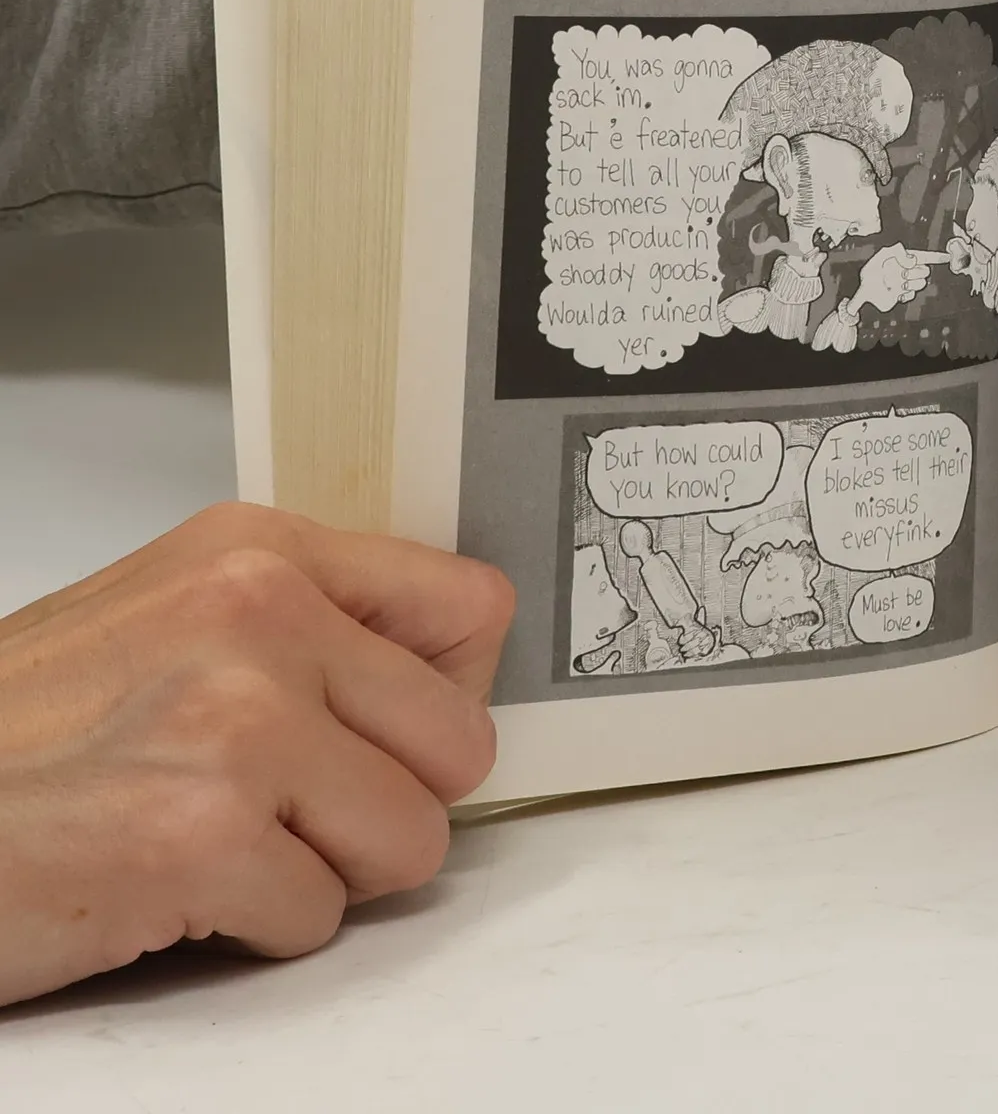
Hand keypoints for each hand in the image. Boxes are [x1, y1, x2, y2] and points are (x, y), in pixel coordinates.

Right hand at [0, 502, 513, 1006]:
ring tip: (224, 843)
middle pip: (461, 742)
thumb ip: (307, 626)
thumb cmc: (17, 734)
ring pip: (411, 840)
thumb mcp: (168, 618)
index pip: (471, 605)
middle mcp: (261, 615)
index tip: (401, 730)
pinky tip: (173, 887)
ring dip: (325, 869)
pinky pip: (321, 917)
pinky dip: (255, 927)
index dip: (448, 692)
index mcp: (260, 552)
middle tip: (293, 809)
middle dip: (389, 800)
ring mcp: (238, 724)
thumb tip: (437, 676)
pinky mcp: (201, 839)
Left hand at [854, 243, 931, 313]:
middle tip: (901, 274)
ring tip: (895, 285)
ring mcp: (907, 283)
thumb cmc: (871, 271)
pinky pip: (913, 295)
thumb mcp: (882, 255)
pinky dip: (905, 294)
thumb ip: (898, 252)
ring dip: (909, 284)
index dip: (937, 257)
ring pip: (921, 283)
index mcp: (905, 259)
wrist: (865, 290)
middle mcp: (909, 271)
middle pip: (925, 271)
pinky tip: (896, 293)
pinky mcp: (904, 295)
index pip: (925, 256)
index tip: (947, 257)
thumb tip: (913, 260)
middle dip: (913, 272)